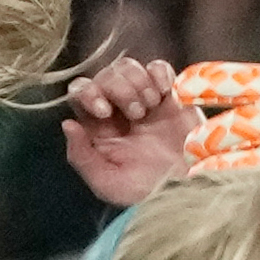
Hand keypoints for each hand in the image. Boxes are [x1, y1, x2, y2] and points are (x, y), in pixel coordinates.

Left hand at [62, 56, 198, 206]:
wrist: (191, 188)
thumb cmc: (149, 192)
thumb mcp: (109, 184)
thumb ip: (82, 157)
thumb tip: (68, 124)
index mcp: (98, 128)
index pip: (80, 92)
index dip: (87, 93)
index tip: (104, 112)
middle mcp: (117, 109)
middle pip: (105, 75)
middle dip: (119, 89)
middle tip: (137, 114)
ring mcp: (144, 99)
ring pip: (127, 66)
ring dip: (138, 82)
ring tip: (151, 107)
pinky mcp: (171, 94)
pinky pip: (158, 67)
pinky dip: (159, 74)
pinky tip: (165, 94)